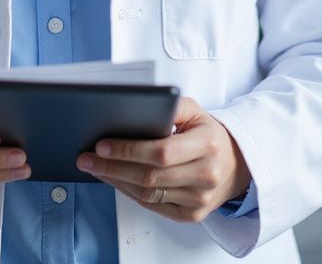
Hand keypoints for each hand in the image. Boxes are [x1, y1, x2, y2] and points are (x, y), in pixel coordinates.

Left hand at [76, 96, 250, 221]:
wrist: (235, 164)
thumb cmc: (207, 132)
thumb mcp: (194, 110)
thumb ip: (169, 105)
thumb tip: (133, 107)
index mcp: (208, 144)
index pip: (162, 152)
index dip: (129, 150)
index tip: (102, 144)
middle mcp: (206, 175)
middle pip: (150, 176)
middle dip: (112, 166)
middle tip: (86, 157)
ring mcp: (200, 200)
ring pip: (148, 194)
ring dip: (116, 181)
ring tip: (95, 167)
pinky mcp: (192, 216)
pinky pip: (153, 205)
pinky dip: (129, 192)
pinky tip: (114, 179)